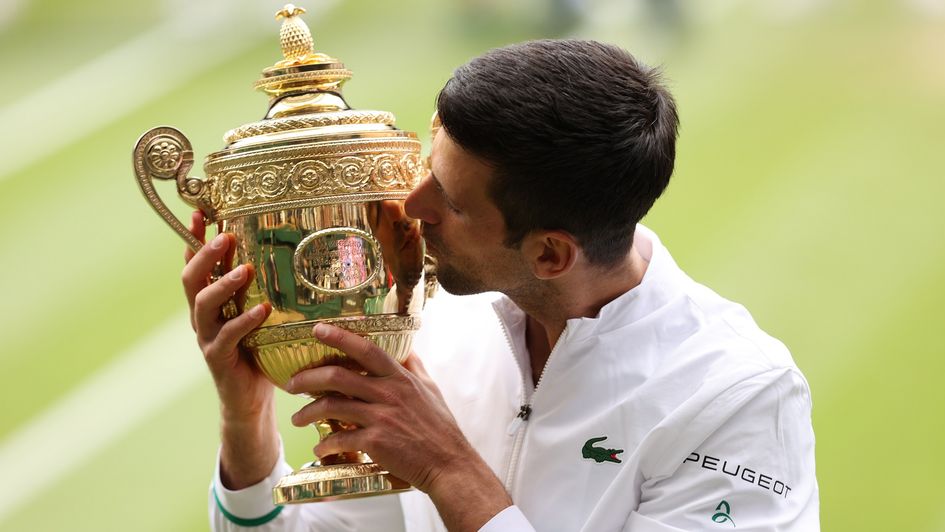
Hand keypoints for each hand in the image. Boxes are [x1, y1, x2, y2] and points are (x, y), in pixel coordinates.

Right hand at [181, 211, 277, 488]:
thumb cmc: (259, 351)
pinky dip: (243, 322)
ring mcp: (206, 338)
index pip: (195, 263)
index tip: (200, 211)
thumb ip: (263, 288)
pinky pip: (226, 337)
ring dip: (223, 284)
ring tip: (244, 269)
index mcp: (209, 302)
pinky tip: (261, 310)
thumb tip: (291, 253)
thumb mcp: (260, 314)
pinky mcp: (218, 359)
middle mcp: (201, 317)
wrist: (250, 401)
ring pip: (203, 304)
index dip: (194, 237)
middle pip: (191, 278)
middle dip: (205, 254)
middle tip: (225, 236)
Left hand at [288, 324, 511, 529]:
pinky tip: (320, 448)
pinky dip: (325, 444)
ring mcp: (381, 417)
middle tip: (292, 383)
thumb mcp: (431, 389)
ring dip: (308, 412)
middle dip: (308, 377)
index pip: (366, 349)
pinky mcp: (376, 442)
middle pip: (338, 376)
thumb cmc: (440, 428)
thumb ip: (415, 368)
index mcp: (400, 378)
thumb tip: (407, 349)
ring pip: (333, 406)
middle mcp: (389, 393)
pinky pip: (341, 438)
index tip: (317, 330)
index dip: (340, 337)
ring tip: (297, 418)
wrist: (449, 464)